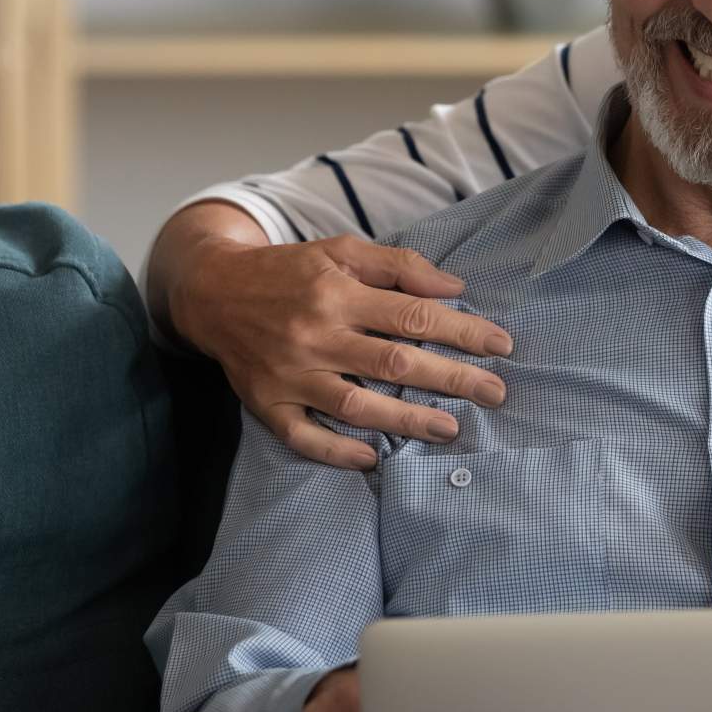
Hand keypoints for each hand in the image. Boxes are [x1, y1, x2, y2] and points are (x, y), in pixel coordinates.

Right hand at [170, 234, 512, 468]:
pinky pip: (302, 436)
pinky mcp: (265, 403)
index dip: (463, 331)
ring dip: (407, 420)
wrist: (210, 291)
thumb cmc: (289, 270)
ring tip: (451, 428)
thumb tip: (454, 287)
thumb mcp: (341, 251)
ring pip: (355, 405)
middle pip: (395, 363)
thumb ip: (399, 265)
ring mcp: (289, 374)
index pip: (414, 316)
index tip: (501, 345)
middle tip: (496, 392)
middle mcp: (315, 335)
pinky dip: (335, 451)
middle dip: (452, 379)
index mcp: (337, 293)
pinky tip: (370, 460)